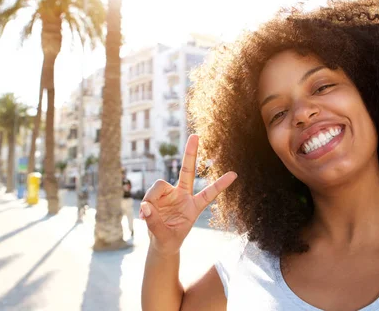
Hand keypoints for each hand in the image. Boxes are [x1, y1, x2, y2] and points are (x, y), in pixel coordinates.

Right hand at [140, 135, 236, 255]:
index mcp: (194, 207)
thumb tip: (146, 206)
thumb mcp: (164, 237)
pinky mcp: (157, 195)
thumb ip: (155, 223)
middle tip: (195, 135)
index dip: (220, 184)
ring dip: (152, 198)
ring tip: (147, 216)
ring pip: (160, 185)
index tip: (234, 174)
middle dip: (190, 153)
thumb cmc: (169, 240)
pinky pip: (150, 193)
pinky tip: (144, 215)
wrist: (160, 242)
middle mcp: (183, 196)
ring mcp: (170, 194)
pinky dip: (145, 203)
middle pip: (188, 171)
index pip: (209, 194)